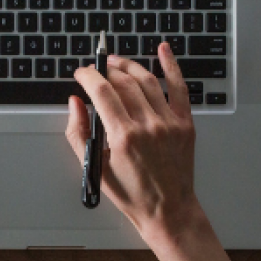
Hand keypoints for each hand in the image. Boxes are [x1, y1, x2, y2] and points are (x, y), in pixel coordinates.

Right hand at [67, 43, 203, 243]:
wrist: (168, 210)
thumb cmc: (132, 194)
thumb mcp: (94, 167)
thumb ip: (78, 132)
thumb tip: (75, 103)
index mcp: (123, 137)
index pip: (102, 92)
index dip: (88, 76)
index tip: (81, 73)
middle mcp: (148, 126)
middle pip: (123, 82)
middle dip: (105, 70)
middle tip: (96, 69)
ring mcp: (169, 123)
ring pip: (147, 80)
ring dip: (128, 66)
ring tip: (116, 62)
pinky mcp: (185, 124)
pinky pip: (179, 88)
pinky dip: (171, 66)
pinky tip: (164, 50)